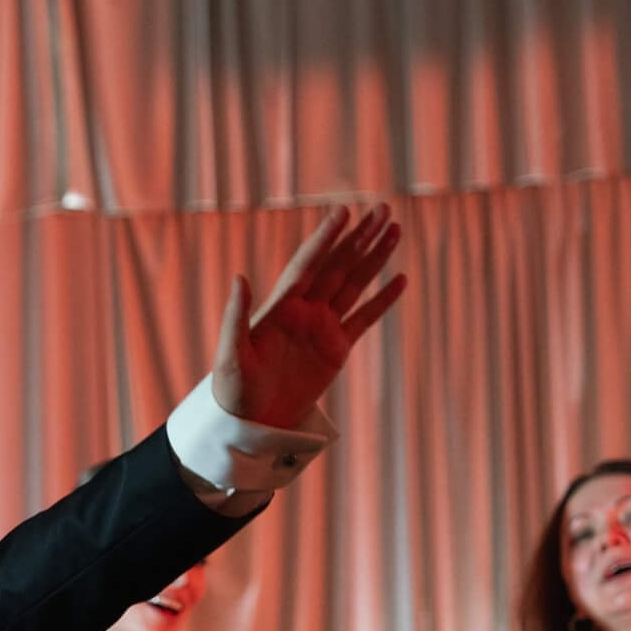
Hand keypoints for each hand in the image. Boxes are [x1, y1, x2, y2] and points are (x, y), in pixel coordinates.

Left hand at [213, 206, 406, 431]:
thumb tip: (239, 277)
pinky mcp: (336, 349)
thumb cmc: (233, 389)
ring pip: (354, 284)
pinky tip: (400, 279)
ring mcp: (322, 327)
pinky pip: (363, 319)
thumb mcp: (230, 355)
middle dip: (360, 237)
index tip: (343, 211)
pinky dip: (382, 300)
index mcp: (280, 306)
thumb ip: (236, 317)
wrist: (251, 421)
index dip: (326, 238)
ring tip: (395, 230)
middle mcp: (304, 310)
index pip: (308, 264)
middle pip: (337, 265)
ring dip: (374, 258)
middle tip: (383, 209)